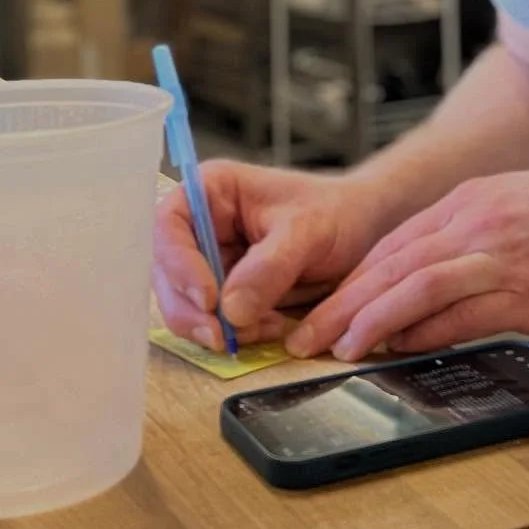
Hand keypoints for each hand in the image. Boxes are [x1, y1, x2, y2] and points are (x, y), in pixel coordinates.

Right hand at [153, 160, 387, 351]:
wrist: (361, 233)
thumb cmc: (336, 213)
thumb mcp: (309, 231)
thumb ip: (270, 265)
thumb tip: (231, 310)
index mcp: (211, 191)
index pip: (169, 225)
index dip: (178, 264)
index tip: (208, 299)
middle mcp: (201, 226)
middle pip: (166, 272)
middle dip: (190, 310)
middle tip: (221, 337)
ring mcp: (209, 262)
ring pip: (184, 303)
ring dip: (212, 327)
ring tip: (263, 328)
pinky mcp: (224, 293)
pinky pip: (210, 321)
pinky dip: (232, 335)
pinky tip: (268, 329)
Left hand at [286, 155, 528, 361]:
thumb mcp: (510, 208)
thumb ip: (466, 241)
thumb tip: (426, 284)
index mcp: (466, 204)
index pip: (391, 245)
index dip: (350, 280)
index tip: (321, 306)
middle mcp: (473, 225)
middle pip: (390, 265)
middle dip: (341, 303)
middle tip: (304, 335)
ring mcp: (498, 258)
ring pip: (416, 287)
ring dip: (370, 320)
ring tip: (338, 348)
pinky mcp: (526, 293)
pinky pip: (462, 315)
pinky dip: (426, 334)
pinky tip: (400, 350)